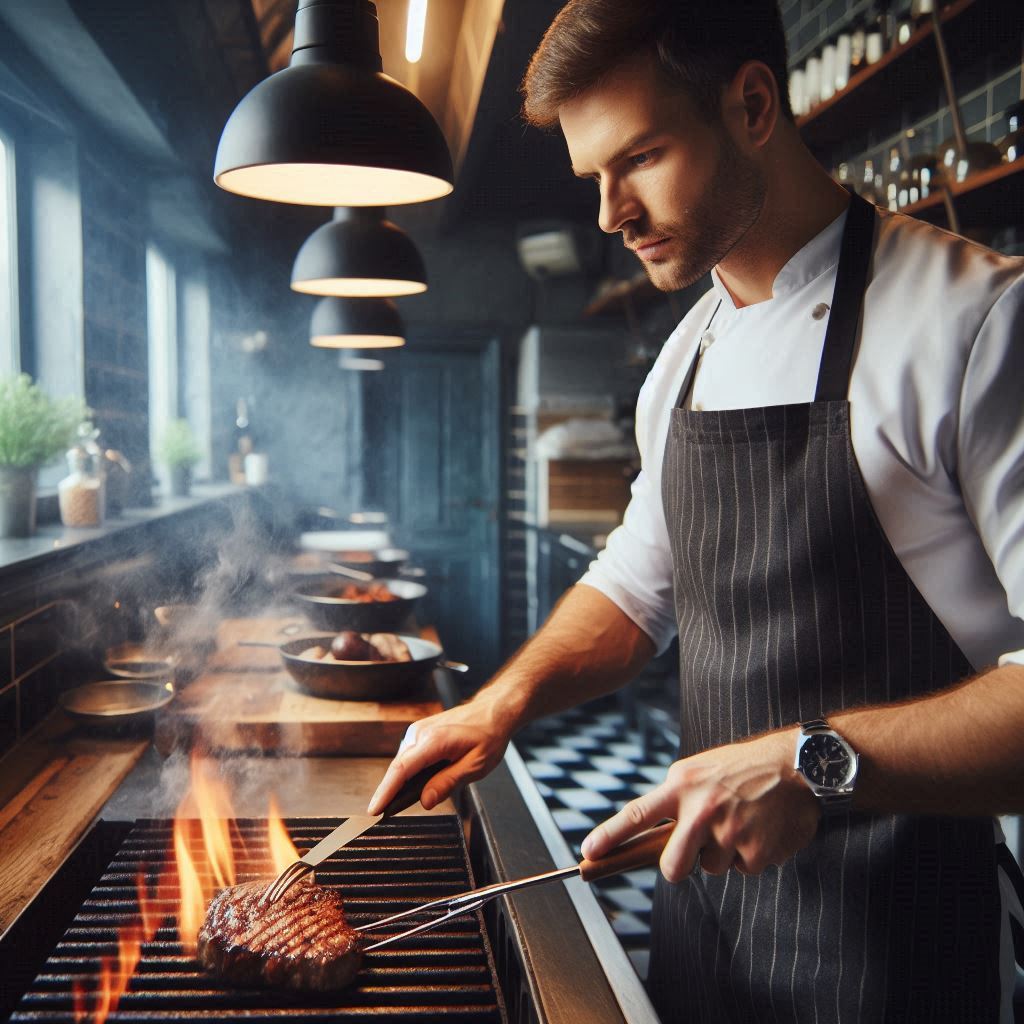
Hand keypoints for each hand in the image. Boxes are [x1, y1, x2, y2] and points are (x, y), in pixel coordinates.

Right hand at [367, 694, 515, 814]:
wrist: (492, 712)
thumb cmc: (487, 736)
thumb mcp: (475, 765)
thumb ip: (448, 783)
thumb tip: (425, 801)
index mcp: (435, 741)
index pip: (402, 769)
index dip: (386, 791)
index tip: (374, 810)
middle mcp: (421, 732)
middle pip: (398, 768)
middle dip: (389, 792)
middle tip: (385, 815)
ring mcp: (418, 730)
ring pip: (402, 762)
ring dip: (400, 782)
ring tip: (401, 801)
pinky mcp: (419, 732)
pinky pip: (408, 756)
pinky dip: (407, 772)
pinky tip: (413, 784)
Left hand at [580, 729, 819, 881]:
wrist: (797, 764)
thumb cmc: (742, 768)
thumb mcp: (699, 770)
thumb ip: (675, 799)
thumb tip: (651, 836)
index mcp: (682, 785)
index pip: (637, 815)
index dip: (610, 836)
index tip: (588, 853)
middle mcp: (701, 809)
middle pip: (672, 866)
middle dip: (677, 867)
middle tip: (691, 854)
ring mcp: (729, 832)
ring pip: (710, 868)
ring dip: (722, 853)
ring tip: (741, 821)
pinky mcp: (756, 851)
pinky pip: (742, 869)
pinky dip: (750, 855)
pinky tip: (761, 829)